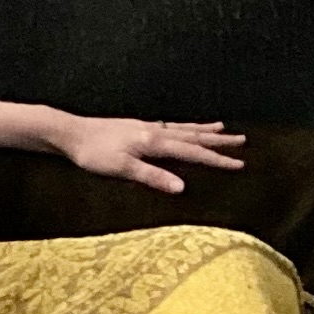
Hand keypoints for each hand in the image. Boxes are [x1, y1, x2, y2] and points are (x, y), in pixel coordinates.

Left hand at [61, 118, 244, 192]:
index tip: (239, 164)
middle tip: (242, 140)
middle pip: (194, 135)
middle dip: (219, 141)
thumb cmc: (93, 153)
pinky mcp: (137, 127)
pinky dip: (183, 126)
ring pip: (183, 128)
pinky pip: (170, 126)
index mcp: (154, 142)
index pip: (193, 152)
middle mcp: (155, 131)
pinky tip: (182, 128)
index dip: (217, 160)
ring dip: (204, 130)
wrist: (70, 133)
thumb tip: (182, 187)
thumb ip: (153, 177)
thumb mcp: (123, 169)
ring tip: (222, 127)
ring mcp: (146, 127)